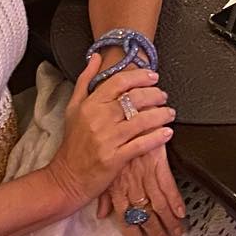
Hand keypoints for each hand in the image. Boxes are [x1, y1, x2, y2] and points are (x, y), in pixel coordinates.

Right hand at [43, 56, 174, 213]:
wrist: (66, 178)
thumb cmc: (72, 143)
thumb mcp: (73, 108)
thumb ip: (85, 80)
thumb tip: (95, 57)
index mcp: (90, 104)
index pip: (119, 81)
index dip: (140, 76)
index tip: (153, 76)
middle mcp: (98, 119)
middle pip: (134, 98)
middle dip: (154, 94)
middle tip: (163, 95)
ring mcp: (107, 139)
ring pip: (141, 120)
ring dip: (161, 115)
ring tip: (170, 113)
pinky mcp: (114, 159)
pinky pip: (141, 144)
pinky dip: (157, 137)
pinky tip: (167, 132)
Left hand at [97, 146, 185, 235]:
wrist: (122, 115)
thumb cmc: (112, 139)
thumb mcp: (104, 168)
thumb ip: (104, 194)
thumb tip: (102, 213)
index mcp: (116, 184)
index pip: (124, 216)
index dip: (132, 234)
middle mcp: (129, 181)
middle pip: (142, 212)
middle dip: (153, 230)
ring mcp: (142, 172)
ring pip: (156, 202)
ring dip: (167, 219)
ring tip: (176, 232)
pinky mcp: (155, 160)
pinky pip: (166, 183)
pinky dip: (174, 199)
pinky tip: (181, 211)